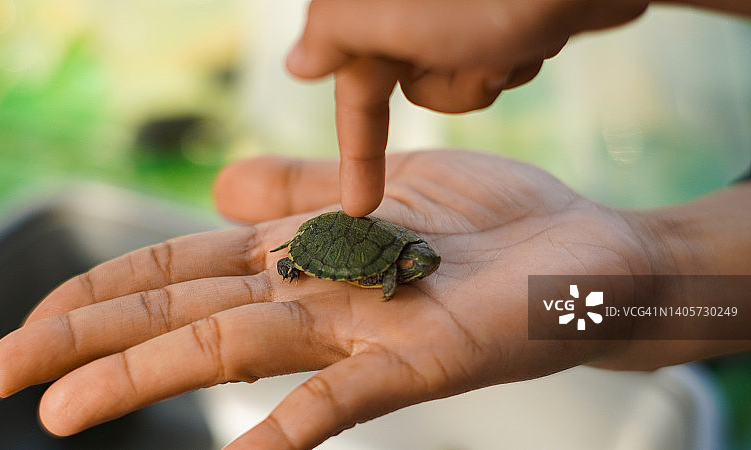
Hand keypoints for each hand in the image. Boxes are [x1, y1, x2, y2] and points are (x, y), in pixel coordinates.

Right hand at [0, 150, 726, 447]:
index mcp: (305, 255)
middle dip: (93, 339)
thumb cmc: (496, 223)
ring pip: (239, 349)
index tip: (37, 315)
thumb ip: (301, 191)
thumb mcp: (386, 181)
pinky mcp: (420, 357)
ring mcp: (362, 333)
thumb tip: (216, 186)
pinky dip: (295, 423)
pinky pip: (348, 396)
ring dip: (153, 378)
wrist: (591, 259)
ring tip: (69, 413)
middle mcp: (318, 298)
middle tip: (5, 374)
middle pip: (188, 312)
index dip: (107, 289)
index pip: (183, 269)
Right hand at [287, 0, 649, 215]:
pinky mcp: (497, 14)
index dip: (357, 149)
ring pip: (455, 81)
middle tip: (488, 56)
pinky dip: (515, 59)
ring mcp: (454, 9)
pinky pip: (493, 64)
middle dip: (453, 84)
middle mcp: (407, 5)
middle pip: (407, 86)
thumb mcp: (388, 16)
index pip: (353, 87)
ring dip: (486, 73)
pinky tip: (533, 31)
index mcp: (371, 2)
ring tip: (511, 37)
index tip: (359, 207)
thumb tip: (298, 63)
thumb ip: (332, 36)